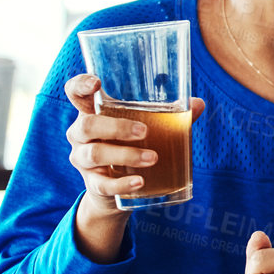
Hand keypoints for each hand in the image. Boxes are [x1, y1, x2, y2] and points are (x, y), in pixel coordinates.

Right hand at [64, 74, 203, 259]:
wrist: (114, 190)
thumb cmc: (129, 145)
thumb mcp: (144, 128)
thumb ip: (168, 115)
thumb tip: (198, 103)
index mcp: (91, 113)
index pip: (75, 94)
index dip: (80, 85)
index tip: (97, 84)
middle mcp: (80, 135)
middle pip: (87, 126)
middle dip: (116, 128)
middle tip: (145, 131)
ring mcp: (82, 160)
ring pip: (95, 154)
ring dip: (126, 155)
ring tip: (153, 158)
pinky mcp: (92, 184)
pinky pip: (103, 184)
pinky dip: (122, 184)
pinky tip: (140, 182)